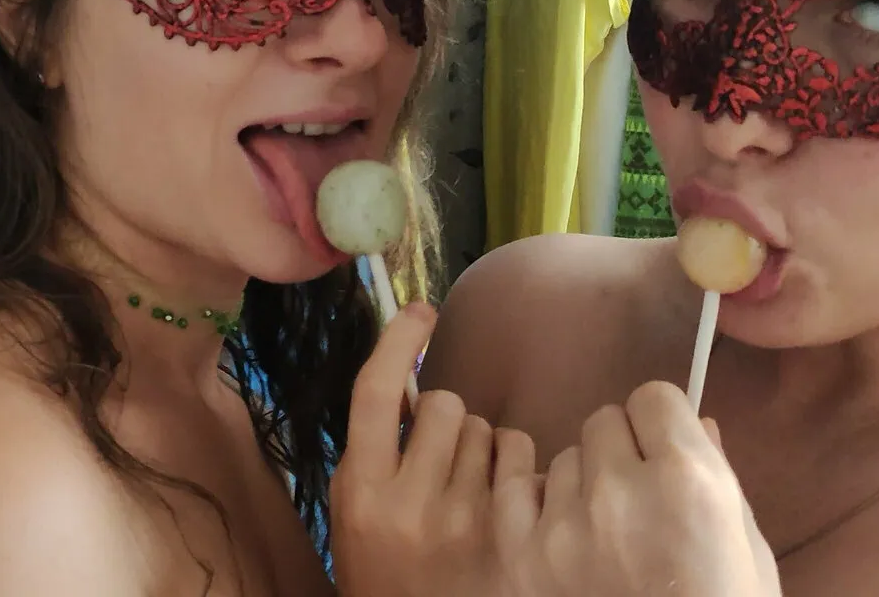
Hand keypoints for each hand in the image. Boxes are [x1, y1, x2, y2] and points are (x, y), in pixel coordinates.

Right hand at [330, 302, 508, 596]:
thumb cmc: (381, 567)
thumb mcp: (356, 507)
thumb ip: (375, 448)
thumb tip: (408, 375)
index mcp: (360, 489)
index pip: (374, 394)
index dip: (398, 343)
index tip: (420, 311)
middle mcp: (409, 502)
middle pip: (444, 404)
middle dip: (445, 419)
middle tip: (437, 458)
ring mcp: (463, 520)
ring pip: (488, 430)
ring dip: (481, 446)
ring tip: (465, 488)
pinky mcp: (507, 533)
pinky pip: (522, 461)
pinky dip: (514, 469)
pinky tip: (498, 500)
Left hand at [495, 380, 780, 596]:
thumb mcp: (746, 547)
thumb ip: (717, 477)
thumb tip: (697, 426)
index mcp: (687, 479)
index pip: (653, 398)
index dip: (661, 425)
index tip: (663, 451)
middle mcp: (620, 490)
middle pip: (603, 423)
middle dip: (621, 452)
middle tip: (635, 497)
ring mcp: (564, 524)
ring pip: (561, 459)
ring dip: (580, 484)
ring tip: (603, 530)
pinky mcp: (523, 556)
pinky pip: (516, 493)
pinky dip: (535, 507)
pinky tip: (561, 534)